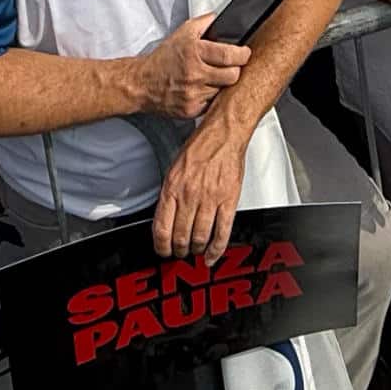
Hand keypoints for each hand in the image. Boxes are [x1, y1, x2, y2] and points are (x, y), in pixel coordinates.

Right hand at [136, 14, 249, 117]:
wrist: (141, 83)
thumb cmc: (162, 59)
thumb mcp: (181, 33)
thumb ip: (203, 23)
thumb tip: (218, 17)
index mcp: (194, 53)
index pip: (230, 56)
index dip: (243, 54)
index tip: (244, 53)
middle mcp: (195, 74)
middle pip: (232, 76)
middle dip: (235, 70)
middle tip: (231, 67)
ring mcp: (193, 94)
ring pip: (223, 91)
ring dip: (222, 85)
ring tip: (214, 78)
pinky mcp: (191, 110)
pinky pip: (212, 104)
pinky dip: (211, 98)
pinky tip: (204, 90)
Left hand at [154, 122, 247, 259]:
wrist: (224, 134)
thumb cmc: (200, 147)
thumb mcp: (174, 169)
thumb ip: (170, 194)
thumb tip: (166, 218)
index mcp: (173, 188)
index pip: (162, 229)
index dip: (161, 246)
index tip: (163, 251)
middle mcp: (190, 195)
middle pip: (180, 236)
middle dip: (178, 250)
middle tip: (179, 253)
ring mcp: (210, 199)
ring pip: (200, 238)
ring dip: (195, 250)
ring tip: (194, 251)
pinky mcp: (229, 201)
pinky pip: (222, 232)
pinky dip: (216, 249)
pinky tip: (211, 255)